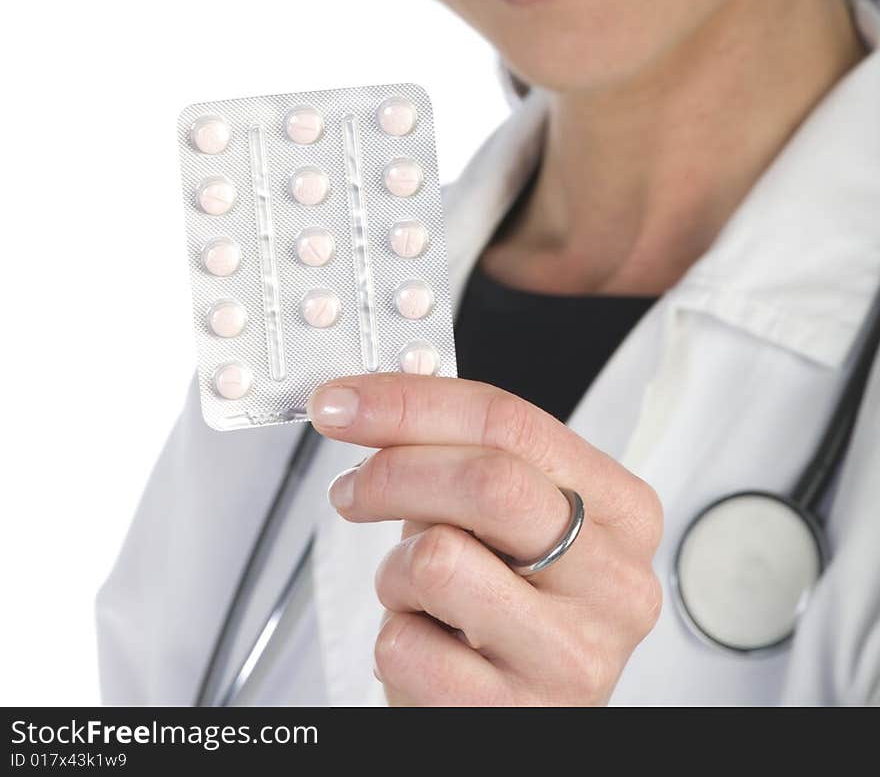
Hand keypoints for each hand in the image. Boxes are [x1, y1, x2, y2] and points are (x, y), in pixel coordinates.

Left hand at [307, 373, 663, 706]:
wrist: (514, 716)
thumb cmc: (507, 608)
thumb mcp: (504, 521)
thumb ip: (460, 451)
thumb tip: (386, 389)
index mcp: (622, 512)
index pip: (512, 423)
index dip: (413, 403)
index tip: (344, 402)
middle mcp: (615, 582)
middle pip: (489, 481)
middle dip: (393, 471)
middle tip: (350, 488)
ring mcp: (573, 654)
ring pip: (440, 559)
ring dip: (397, 570)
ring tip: (416, 592)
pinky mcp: (517, 716)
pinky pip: (406, 645)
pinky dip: (393, 638)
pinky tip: (427, 646)